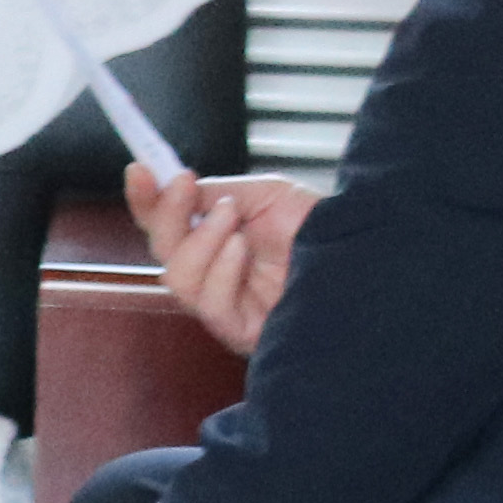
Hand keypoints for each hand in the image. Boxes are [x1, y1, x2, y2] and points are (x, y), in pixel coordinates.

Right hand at [126, 164, 318, 357]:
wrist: (362, 253)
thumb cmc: (319, 228)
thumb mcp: (262, 194)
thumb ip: (214, 193)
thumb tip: (171, 184)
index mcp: (214, 242)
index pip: (163, 226)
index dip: (145, 200)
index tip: (139, 171)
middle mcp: (214, 275)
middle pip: (162, 252)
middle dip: (166, 215)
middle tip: (185, 186)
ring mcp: (227, 305)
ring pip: (177, 280)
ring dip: (198, 241)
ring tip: (230, 217)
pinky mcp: (243, 331)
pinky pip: (211, 306)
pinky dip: (220, 270)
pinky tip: (240, 248)